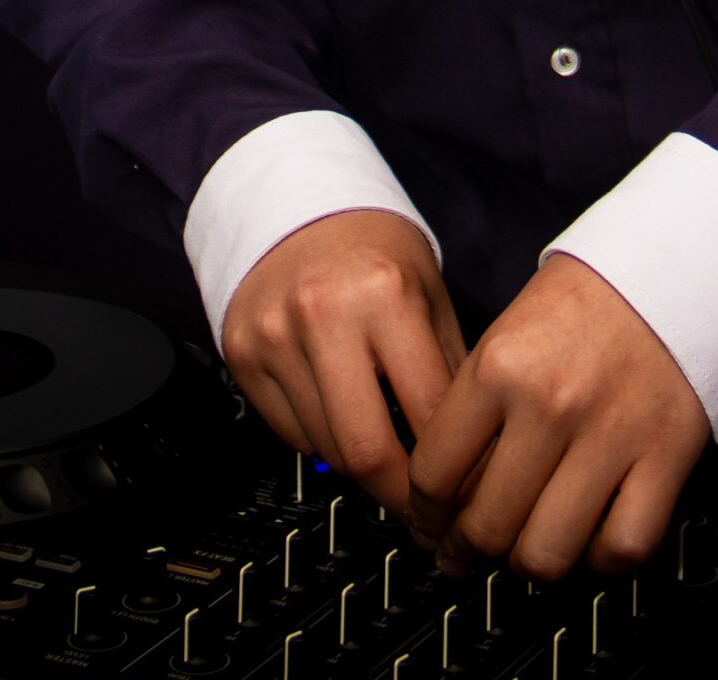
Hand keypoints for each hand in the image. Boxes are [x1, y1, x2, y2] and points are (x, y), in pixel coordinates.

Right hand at [221, 210, 466, 517]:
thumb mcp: (429, 292)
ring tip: (390, 456)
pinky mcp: (242, 356)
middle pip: (366, 452)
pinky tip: (343, 413)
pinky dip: (324, 440)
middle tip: (426, 514)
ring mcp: (275, 337)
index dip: (455, 471)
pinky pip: (291, 434)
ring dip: (364, 468)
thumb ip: (451, 371)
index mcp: (384, 295)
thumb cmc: (372, 248)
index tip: (467, 496)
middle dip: (402, 498)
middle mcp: (323, 316)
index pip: (428, 417)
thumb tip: (475, 458)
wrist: (294, 203)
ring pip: (326, 451)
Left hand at [406, 253, 710, 580]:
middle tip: (464, 553)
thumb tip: (446, 494)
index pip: (434, 474)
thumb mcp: (504, 336)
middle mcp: (550, 404)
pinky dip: (600, 560)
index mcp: (500, 366)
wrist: (666, 273)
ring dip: (527, 567)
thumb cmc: (583, 304)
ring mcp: (609, 436)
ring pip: (548, 553)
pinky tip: (587, 541)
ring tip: (521, 553)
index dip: (423, 515)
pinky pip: (621, 548)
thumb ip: (473, 411)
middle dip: (465, 553)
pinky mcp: (664, 459)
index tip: (427, 525)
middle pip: (486, 526)